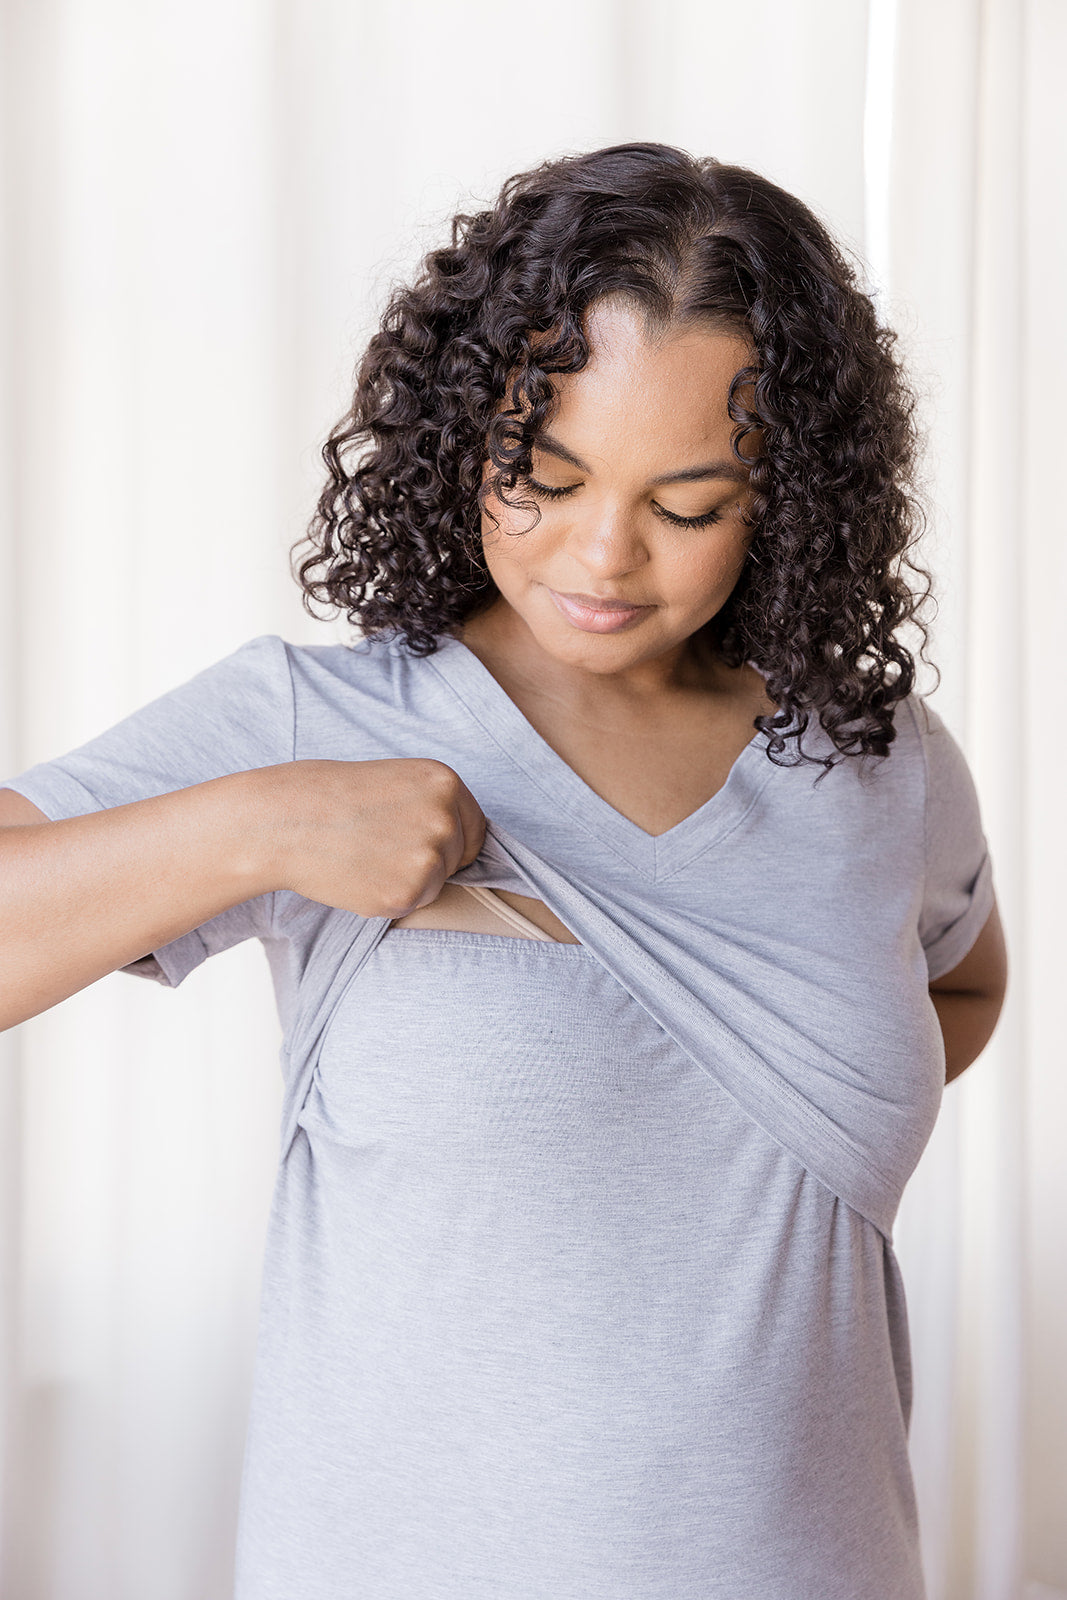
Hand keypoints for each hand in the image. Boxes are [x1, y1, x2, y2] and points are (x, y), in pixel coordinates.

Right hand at [257, 757, 486, 918]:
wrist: (284, 820)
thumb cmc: (331, 798)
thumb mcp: (397, 781)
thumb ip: (433, 806)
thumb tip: (459, 841)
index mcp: (446, 782)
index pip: (475, 830)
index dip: (450, 843)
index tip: (419, 844)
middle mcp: (446, 817)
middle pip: (458, 860)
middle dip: (427, 862)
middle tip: (379, 847)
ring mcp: (429, 856)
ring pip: (436, 885)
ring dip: (406, 881)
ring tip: (365, 857)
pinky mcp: (408, 891)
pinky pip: (410, 905)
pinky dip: (386, 898)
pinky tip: (359, 875)